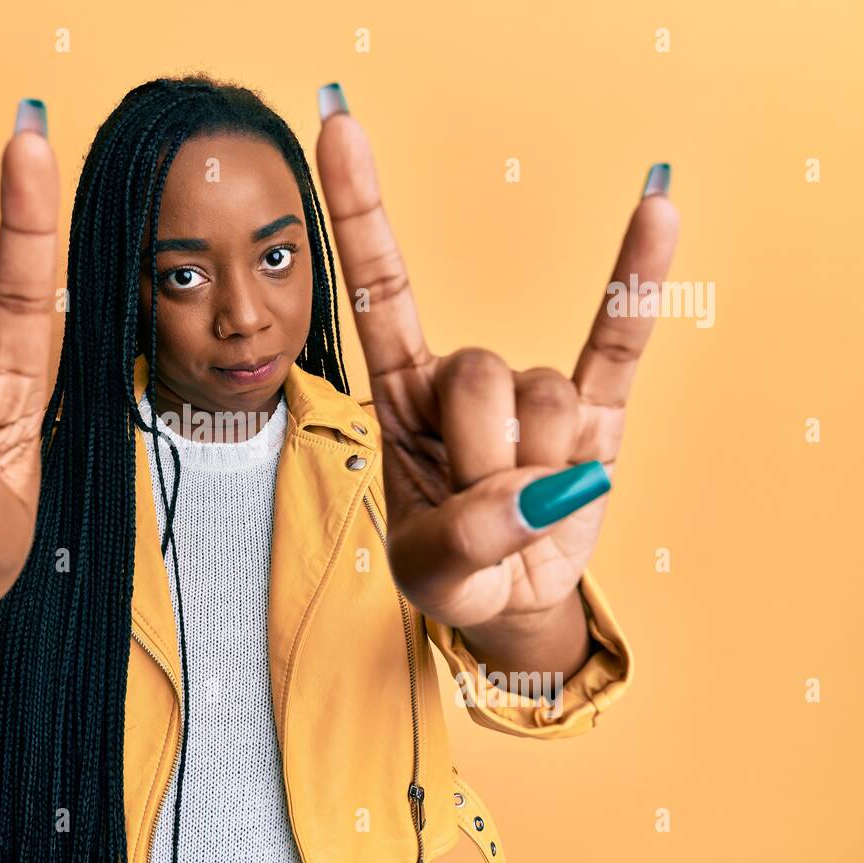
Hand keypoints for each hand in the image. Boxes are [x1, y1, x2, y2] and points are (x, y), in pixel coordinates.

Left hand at [314, 99, 677, 636]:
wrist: (510, 600)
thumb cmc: (450, 570)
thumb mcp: (427, 570)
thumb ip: (461, 539)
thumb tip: (534, 494)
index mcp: (402, 395)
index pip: (379, 289)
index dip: (358, 212)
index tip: (337, 129)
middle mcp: (465, 378)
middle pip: (478, 374)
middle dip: (483, 456)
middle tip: (482, 507)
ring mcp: (533, 390)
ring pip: (542, 397)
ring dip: (539, 469)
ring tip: (525, 505)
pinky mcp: (596, 409)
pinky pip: (618, 341)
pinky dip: (637, 284)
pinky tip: (659, 215)